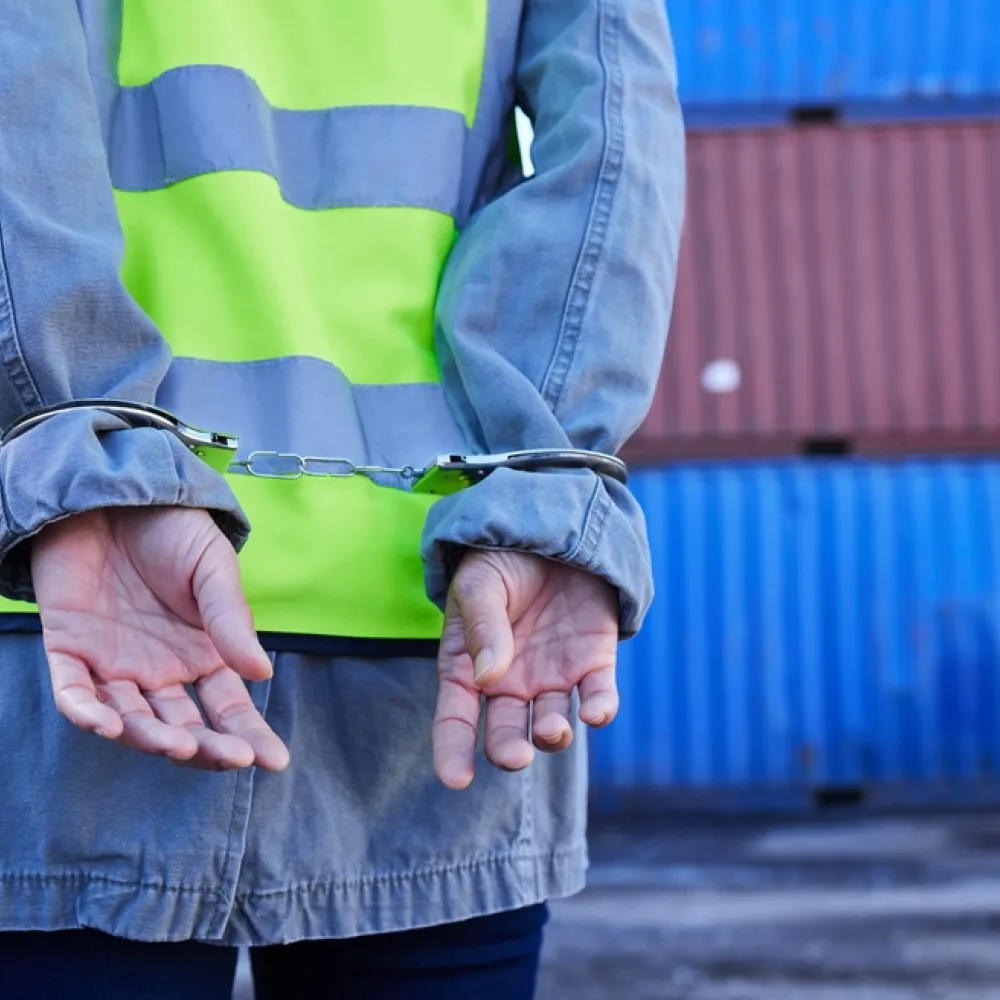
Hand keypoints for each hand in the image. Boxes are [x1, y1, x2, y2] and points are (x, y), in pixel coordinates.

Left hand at [31, 507, 288, 770]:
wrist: (111, 492)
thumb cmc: (169, 528)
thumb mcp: (211, 569)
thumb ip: (230, 620)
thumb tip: (262, 674)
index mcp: (202, 653)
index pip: (229, 708)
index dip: (250, 736)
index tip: (275, 761)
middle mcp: (160, 669)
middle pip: (183, 727)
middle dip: (208, 749)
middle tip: (230, 756)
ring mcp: (114, 664)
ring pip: (132, 720)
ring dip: (153, 739)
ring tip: (180, 744)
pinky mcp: (68, 650)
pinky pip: (73, 694)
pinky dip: (88, 714)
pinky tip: (109, 724)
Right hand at [433, 550, 618, 788]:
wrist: (550, 526)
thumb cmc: (501, 558)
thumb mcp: (481, 584)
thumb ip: (484, 627)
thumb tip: (487, 677)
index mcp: (469, 666)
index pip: (455, 717)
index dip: (452, 751)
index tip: (456, 780)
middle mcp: (510, 682)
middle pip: (507, 731)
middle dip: (509, 748)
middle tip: (515, 755)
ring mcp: (553, 674)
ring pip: (553, 722)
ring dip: (553, 733)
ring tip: (554, 728)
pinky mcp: (593, 661)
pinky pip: (599, 695)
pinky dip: (600, 709)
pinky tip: (595, 713)